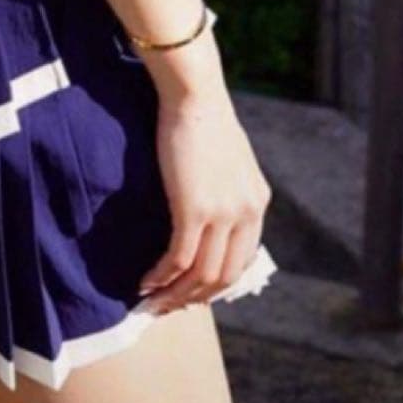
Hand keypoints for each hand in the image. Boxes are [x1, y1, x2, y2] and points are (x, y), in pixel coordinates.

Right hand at [139, 87, 270, 313]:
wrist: (194, 96)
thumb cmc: (203, 119)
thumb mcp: (228, 159)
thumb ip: (226, 188)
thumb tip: (206, 208)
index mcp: (257, 202)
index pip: (241, 259)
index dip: (215, 284)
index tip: (191, 292)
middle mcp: (246, 213)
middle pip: (223, 276)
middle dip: (194, 298)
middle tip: (168, 306)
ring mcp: (222, 213)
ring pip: (200, 274)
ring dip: (174, 295)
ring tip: (150, 303)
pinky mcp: (194, 209)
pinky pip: (178, 257)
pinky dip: (160, 277)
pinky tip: (144, 282)